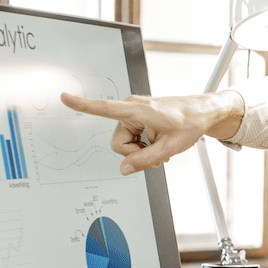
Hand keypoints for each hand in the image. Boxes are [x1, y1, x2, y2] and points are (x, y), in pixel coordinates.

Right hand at [59, 91, 244, 174]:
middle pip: (118, 142)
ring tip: (160, 147)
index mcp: (138, 110)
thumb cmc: (190, 123)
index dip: (83, 105)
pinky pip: (131, 138)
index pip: (105, 108)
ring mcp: (134, 112)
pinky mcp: (137, 116)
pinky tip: (157, 143)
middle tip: (156, 155)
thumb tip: (124, 169)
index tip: (64, 97)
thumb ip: (145, 161)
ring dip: (140, 150)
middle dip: (134, 153)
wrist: (203, 112)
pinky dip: (143, 144)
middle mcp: (132, 108)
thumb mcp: (170, 148)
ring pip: (124, 142)